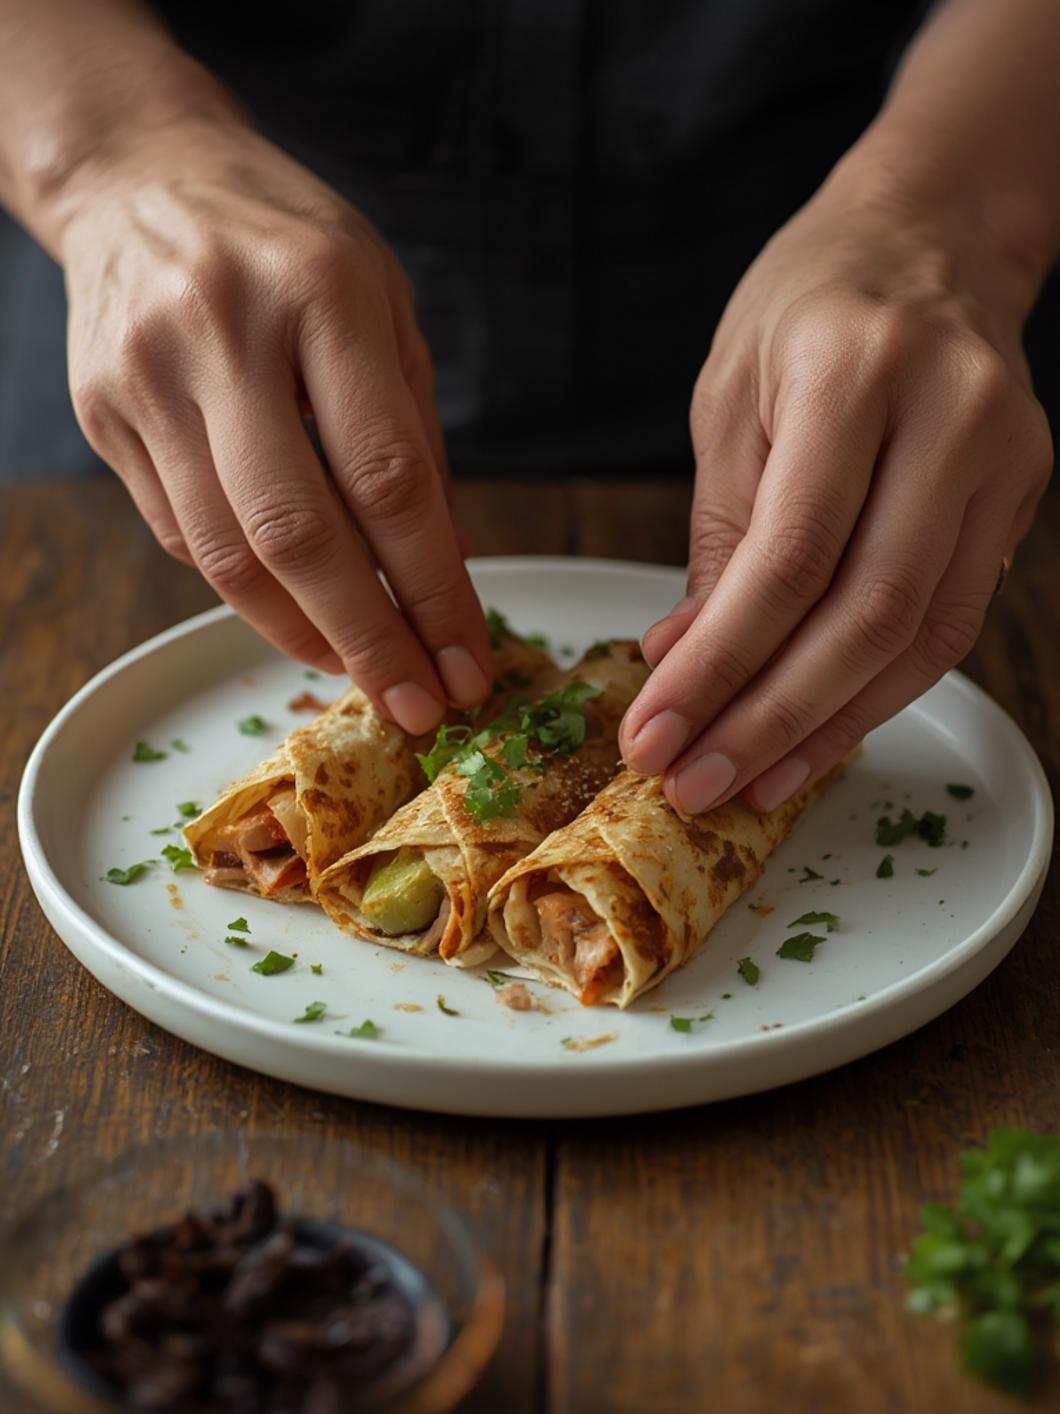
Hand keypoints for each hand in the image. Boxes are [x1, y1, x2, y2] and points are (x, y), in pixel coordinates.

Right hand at [61, 117, 489, 733]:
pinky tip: (298, 609)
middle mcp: (225, 332)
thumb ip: (413, 431)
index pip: (389, 478)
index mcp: (322, 291)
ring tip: (362, 671)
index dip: (433, 589)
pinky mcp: (104, 414)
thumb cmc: (288, 242)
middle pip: (300, 534)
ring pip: (229, 554)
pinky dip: (250, 591)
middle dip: (370, 640)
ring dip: (305, 634)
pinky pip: (186, 537)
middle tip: (418, 702)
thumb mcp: (383, 303)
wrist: (141, 177)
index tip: (467, 660)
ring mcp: (149, 376)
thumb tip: (441, 568)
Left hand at [620, 163, 1051, 813]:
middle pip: (865, 613)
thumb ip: (719, 534)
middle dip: (770, 719)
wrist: (929, 234)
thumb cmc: (809, 302)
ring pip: (919, 636)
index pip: (789, 558)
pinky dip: (879, 692)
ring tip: (749, 784)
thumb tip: (683, 659)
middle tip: (694, 783)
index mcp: (854, 372)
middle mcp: (949, 416)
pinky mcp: (1020, 496)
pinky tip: (817, 737)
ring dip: (827, 727)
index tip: (655, 733)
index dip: (721, 666)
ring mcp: (1003, 458)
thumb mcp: (730, 396)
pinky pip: (950, 623)